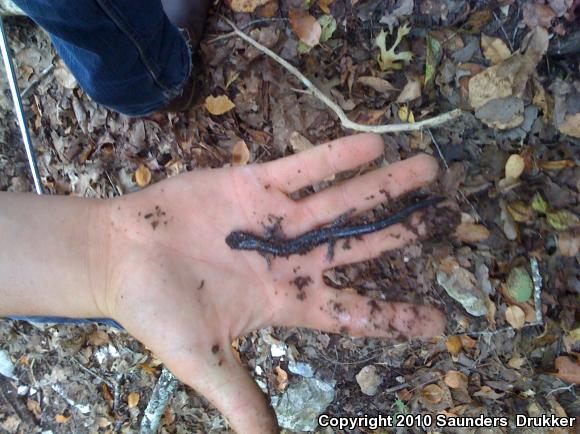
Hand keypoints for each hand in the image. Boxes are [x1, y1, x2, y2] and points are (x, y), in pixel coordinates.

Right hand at [101, 133, 445, 432]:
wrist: (115, 259)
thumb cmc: (155, 312)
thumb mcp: (203, 362)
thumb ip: (241, 401)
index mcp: (284, 302)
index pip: (352, 311)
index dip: (394, 316)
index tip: (439, 322)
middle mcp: (289, 258)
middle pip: (358, 245)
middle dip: (402, 231)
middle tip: (449, 217)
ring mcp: (274, 219)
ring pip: (339, 200)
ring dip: (382, 186)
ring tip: (427, 169)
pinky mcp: (252, 184)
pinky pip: (302, 169)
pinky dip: (335, 159)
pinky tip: (374, 146)